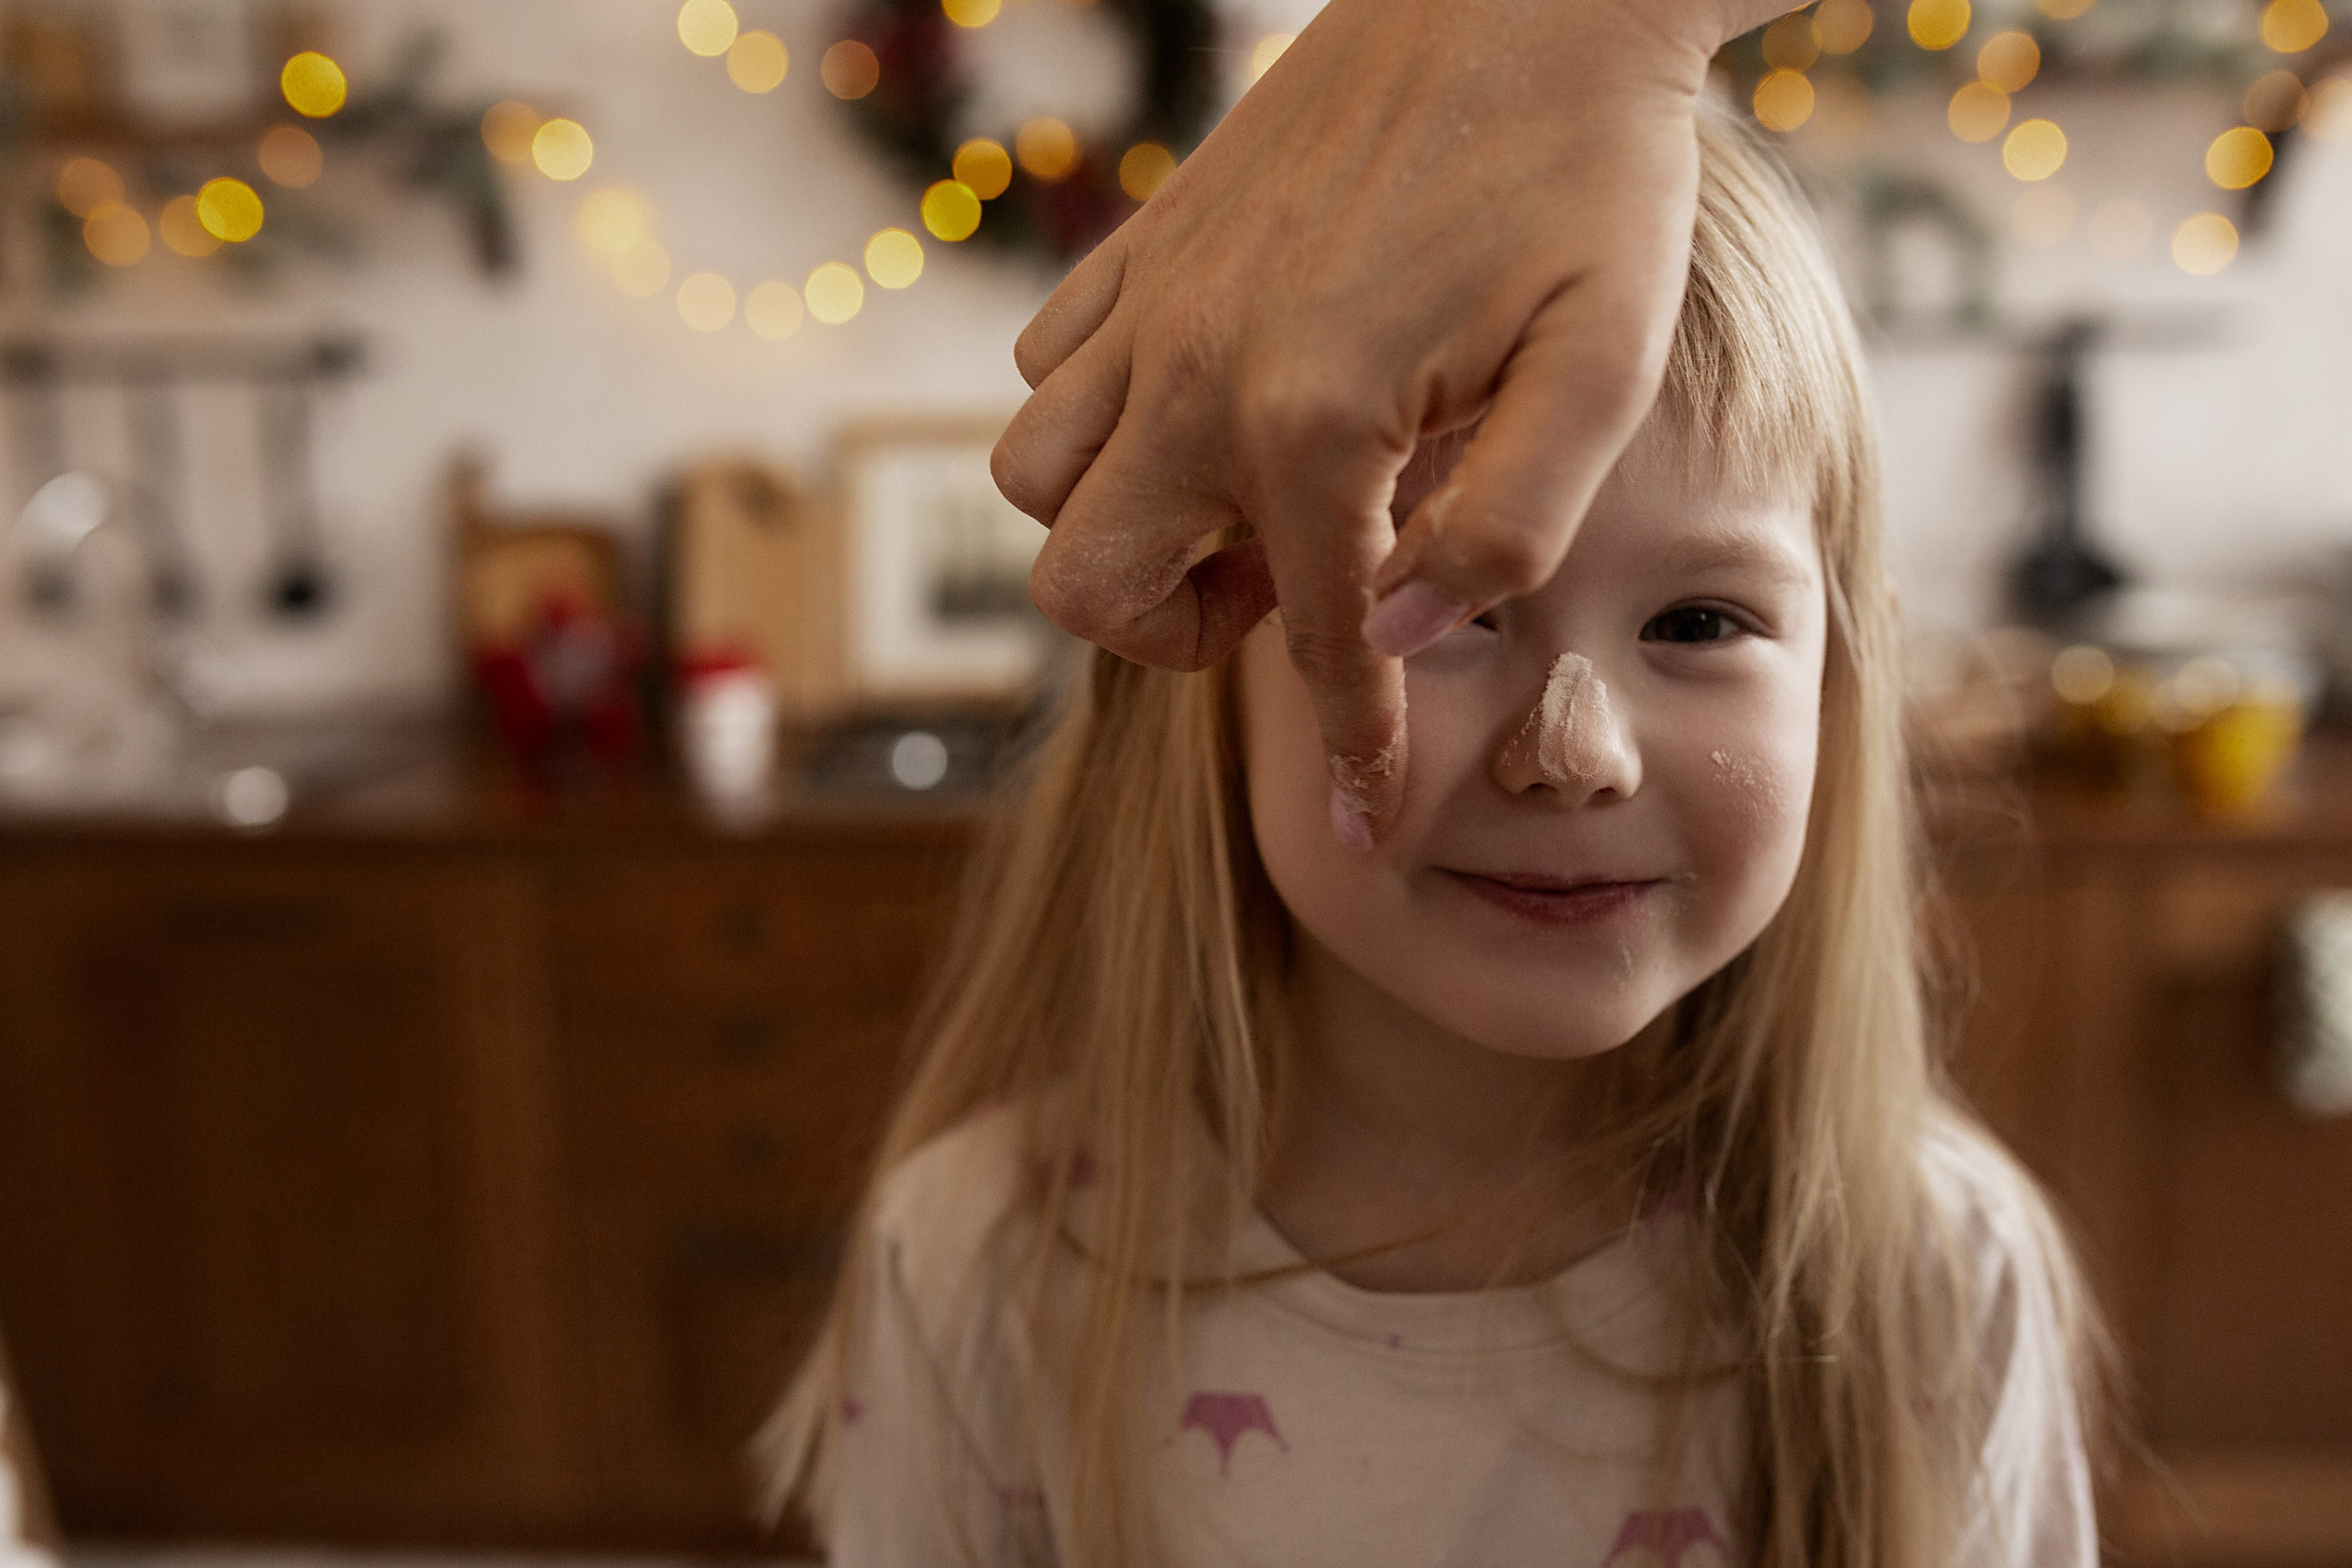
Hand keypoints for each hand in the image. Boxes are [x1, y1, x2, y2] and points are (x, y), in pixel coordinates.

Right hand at [992, 0, 1790, 846]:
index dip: (1350, 745)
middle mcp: (1198, 367)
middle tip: (1281, 590)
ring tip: (1243, 501)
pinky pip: (1051, 367)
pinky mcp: (1148, 238)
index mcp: (1313, 419)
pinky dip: (1099, 419)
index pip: (1308, 640)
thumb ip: (1505, 526)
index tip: (1370, 819)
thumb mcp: (1602, 364)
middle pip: (1087, 584)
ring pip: (1038, 478)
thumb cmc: (1589, 172)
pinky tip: (1211, 403)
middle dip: (1174, 634)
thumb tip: (1404, 631)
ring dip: (1121, 528)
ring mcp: (1156, 299)